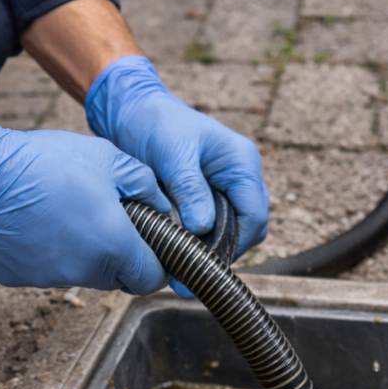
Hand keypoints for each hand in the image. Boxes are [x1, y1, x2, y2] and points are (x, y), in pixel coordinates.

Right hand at [0, 102, 171, 293]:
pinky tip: (34, 222)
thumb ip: (145, 185)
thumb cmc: (45, 162)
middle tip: (106, 223)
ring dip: (82, 254)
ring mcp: (50, 279)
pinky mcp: (19, 279)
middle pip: (117, 279)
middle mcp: (85, 273)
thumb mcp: (107, 159)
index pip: (152, 280)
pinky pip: (44, 271)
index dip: (157, 265)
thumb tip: (163, 206)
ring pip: (81, 275)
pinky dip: (46, 254)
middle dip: (120, 257)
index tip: (151, 249)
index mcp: (114, 247)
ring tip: (65, 214)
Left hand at [84, 55, 267, 257]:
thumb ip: (190, 189)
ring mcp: (226, 191)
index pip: (254, 215)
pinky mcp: (208, 201)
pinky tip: (177, 255)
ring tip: (181, 270)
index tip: (204, 261)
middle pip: (248, 230)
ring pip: (232, 234)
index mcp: (242, 163)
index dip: (235, 243)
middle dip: (221, 253)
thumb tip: (202, 227)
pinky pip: (212, 231)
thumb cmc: (155, 124)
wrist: (133, 113)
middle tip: (189, 275)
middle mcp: (241, 180)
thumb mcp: (172, 153)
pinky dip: (198, 244)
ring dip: (209, 251)